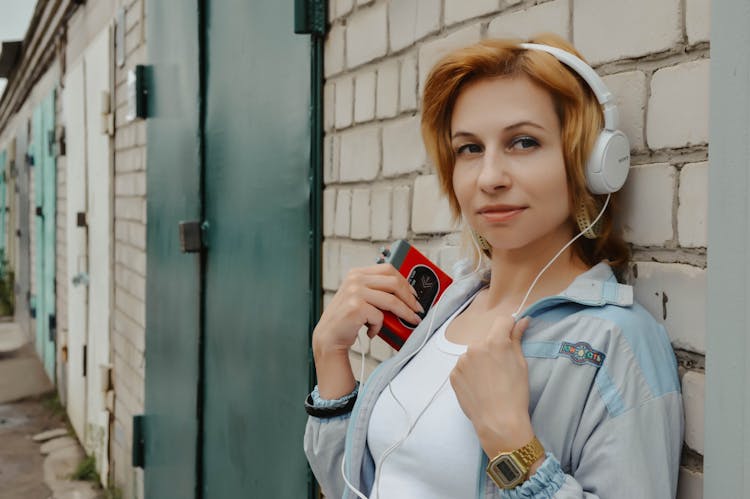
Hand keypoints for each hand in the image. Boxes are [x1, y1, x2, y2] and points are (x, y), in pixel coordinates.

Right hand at [313, 263, 423, 398]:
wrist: (329, 336)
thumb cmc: (347, 319)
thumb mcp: (360, 297)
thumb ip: (377, 290)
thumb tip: (406, 294)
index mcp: (357, 273)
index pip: (388, 269)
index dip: (405, 281)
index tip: (413, 294)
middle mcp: (355, 279)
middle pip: (393, 282)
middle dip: (410, 297)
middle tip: (417, 309)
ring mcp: (355, 292)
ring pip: (391, 300)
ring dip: (405, 313)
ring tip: (411, 321)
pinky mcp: (356, 307)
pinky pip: (380, 317)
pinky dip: (379, 327)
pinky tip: (372, 331)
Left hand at [450, 315, 534, 456]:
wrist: (498, 422)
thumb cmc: (515, 394)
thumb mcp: (521, 364)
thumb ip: (517, 338)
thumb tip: (523, 320)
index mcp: (494, 342)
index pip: (502, 321)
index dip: (509, 327)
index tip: (512, 337)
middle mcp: (474, 347)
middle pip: (486, 339)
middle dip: (493, 348)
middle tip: (501, 368)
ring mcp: (461, 361)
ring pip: (473, 353)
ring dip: (480, 360)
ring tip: (489, 381)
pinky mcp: (454, 374)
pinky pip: (464, 367)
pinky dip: (470, 373)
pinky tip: (479, 386)